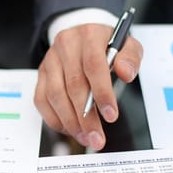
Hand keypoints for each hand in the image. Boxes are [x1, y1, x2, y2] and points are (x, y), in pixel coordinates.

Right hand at [34, 23, 142, 150]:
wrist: (82, 34)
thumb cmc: (106, 45)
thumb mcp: (127, 45)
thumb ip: (130, 58)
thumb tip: (126, 73)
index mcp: (89, 35)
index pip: (94, 65)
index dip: (102, 93)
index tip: (111, 116)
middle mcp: (66, 45)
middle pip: (74, 85)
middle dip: (86, 117)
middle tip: (97, 138)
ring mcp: (50, 60)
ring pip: (55, 95)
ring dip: (70, 121)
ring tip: (86, 137)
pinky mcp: (41, 74)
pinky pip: (42, 100)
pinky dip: (54, 119)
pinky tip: (70, 129)